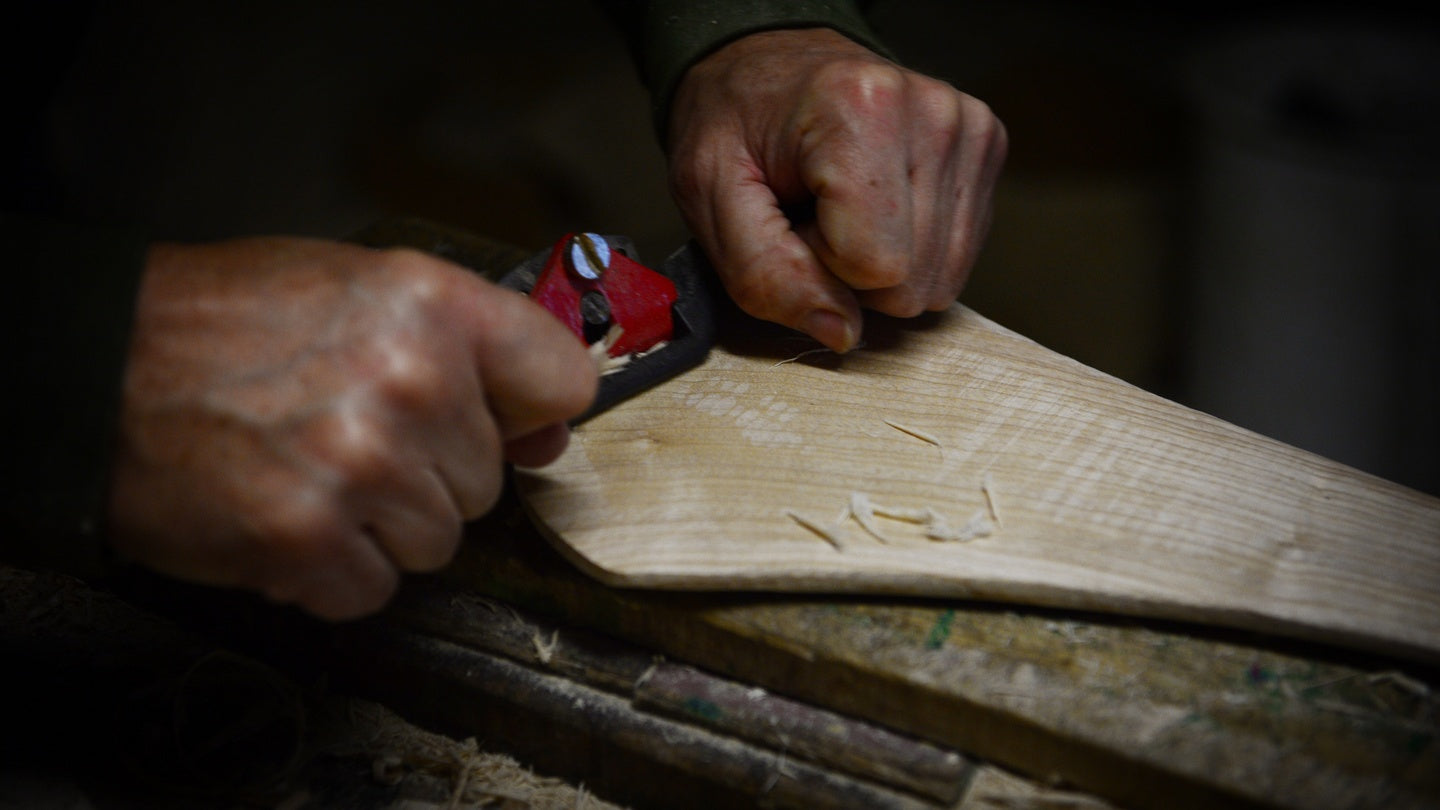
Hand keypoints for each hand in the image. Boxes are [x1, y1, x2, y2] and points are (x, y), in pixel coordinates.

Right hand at [107, 237, 596, 618]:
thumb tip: (546, 431)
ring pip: (438, 542)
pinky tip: (285, 514)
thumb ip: (465, 351)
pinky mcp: (310, 539)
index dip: (529, 409)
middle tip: (347, 432)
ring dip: (380, 525)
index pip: (562, 381)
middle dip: (428, 472)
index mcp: (432, 305)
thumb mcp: (358, 291)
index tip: (503, 418)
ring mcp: (362, 465)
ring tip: (310, 470)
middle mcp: (410, 382)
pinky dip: (330, 571)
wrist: (96, 371)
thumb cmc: (221, 326)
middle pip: (489, 479)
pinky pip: (374, 589)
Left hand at [667, 28, 1006, 351]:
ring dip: (881, 263)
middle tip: (813, 213)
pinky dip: (910, 248)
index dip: (821, 265)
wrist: (769, 64)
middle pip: (914, 281)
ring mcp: (970, 129)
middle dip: (852, 270)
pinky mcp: (987, 147)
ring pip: (940, 279)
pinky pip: (956, 258)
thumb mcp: (710, 197)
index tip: (792, 219)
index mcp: (861, 108)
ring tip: (840, 207)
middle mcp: (933, 112)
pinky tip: (874, 203)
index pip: (876, 265)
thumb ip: (765, 273)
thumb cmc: (734, 124)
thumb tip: (843, 333)